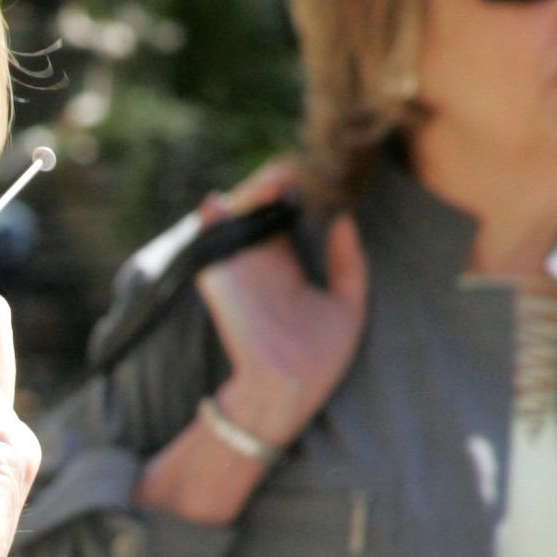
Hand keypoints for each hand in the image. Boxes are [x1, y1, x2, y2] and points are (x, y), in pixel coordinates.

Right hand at [137, 159, 366, 527]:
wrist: (288, 389)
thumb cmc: (321, 358)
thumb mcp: (348, 304)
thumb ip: (348, 262)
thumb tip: (345, 218)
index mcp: (287, 267)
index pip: (285, 215)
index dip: (299, 189)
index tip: (320, 172)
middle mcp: (259, 262)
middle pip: (259, 205)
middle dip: (277, 179)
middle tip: (300, 167)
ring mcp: (237, 267)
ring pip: (234, 212)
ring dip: (252, 188)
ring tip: (280, 173)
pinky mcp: (219, 276)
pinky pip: (207, 237)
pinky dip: (213, 214)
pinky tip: (234, 197)